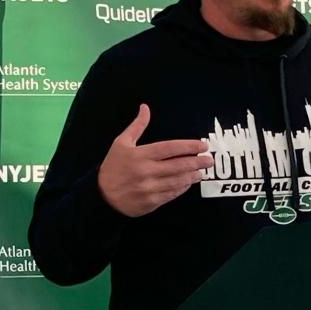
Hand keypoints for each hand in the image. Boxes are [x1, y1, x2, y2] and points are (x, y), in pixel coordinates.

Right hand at [97, 104, 213, 216]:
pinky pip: (172, 194)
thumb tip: (145, 107)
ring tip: (201, 171)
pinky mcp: (151, 202)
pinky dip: (182, 188)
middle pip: (178, 165)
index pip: (170, 149)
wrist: (101, 196)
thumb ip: (137, 126)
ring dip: (192, 176)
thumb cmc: (113, 166)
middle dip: (197, 162)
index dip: (188, 146)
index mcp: (140, 155)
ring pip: (178, 181)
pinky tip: (188, 182)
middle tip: (209, 159)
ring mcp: (149, 188)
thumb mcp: (121, 143)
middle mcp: (146, 171)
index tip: (202, 145)